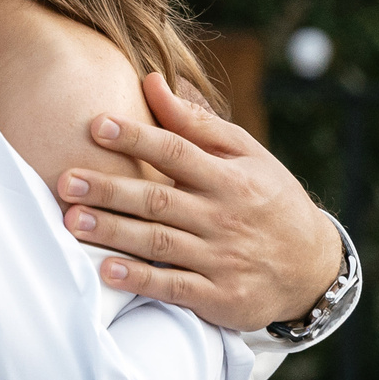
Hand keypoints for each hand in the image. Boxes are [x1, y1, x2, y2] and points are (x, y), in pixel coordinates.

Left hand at [56, 73, 345, 332]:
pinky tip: (107, 270)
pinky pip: (174, 287)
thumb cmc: (268, 199)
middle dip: (109, 189)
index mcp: (230, 177)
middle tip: (65, 181)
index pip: (176, 151)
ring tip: (72, 220)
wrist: (313, 267)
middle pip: (158, 199)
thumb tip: (152, 81)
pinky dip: (140, 280)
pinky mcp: (220, 297)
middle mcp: (224, 217)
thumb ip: (197, 123)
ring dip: (113, 232)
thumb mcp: (247, 155)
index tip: (95, 125)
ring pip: (159, 243)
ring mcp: (222, 259)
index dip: (135, 138)